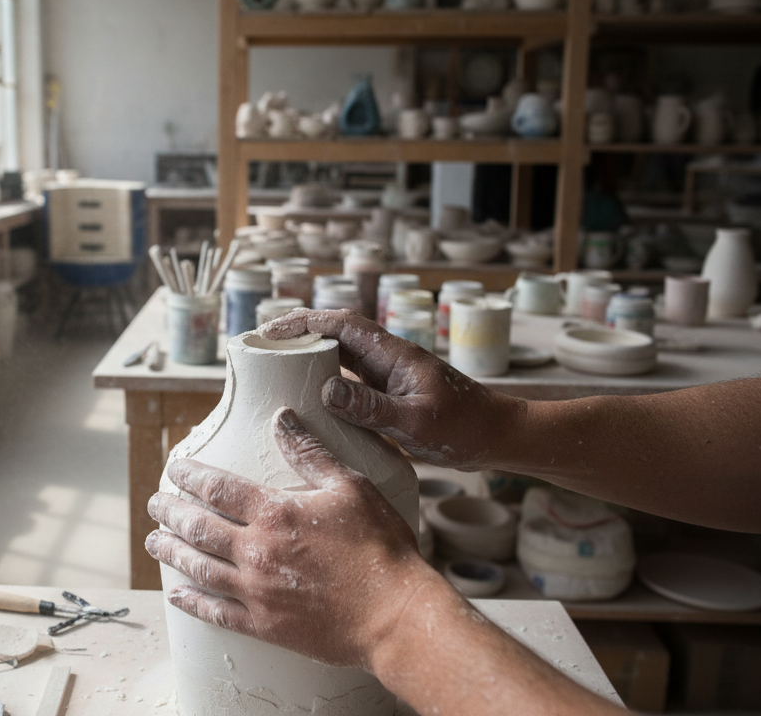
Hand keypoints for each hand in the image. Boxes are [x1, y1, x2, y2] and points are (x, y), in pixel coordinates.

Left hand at [145, 407, 436, 671]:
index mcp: (275, 513)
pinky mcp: (264, 625)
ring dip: (171, 552)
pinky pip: (215, 612)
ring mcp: (256, 591)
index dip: (190, 475)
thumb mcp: (350, 487)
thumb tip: (282, 419)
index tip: (173, 468)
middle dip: (170, 512)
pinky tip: (176, 594)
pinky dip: (191, 602)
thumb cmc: (380, 548)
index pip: (217, 487)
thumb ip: (310, 453)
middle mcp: (257, 551)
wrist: (396, 616)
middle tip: (154, 503)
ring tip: (153, 542)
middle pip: (198, 527)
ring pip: (199, 567)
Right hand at [258, 309, 526, 470]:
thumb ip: (372, 407)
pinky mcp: (392, 393)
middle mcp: (389, 358)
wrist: (500, 437)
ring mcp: (390, 375)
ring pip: (342, 354)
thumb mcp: (416, 422)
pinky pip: (351, 378)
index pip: (341, 324)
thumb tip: (326, 389)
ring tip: (275, 366)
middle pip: (336, 333)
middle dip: (298, 333)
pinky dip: (326, 379)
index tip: (270, 330)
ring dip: (310, 354)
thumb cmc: (466, 429)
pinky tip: (309, 395)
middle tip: (261, 345)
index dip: (304, 322)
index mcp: (394, 354)